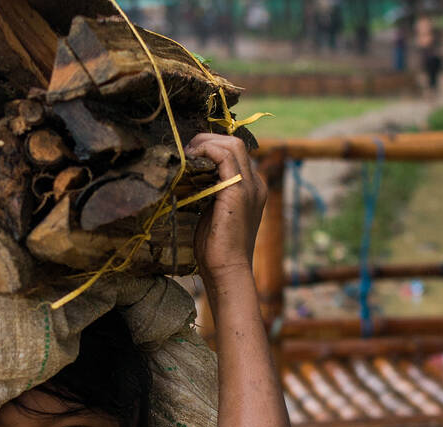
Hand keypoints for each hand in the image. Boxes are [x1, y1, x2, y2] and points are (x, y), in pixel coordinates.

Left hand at [186, 133, 266, 280]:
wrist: (227, 270)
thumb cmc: (216, 248)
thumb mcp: (213, 212)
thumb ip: (210, 192)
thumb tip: (190, 176)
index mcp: (253, 189)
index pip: (235, 153)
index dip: (212, 146)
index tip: (190, 154)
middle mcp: (256, 184)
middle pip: (235, 142)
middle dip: (207, 139)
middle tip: (186, 151)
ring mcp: (251, 186)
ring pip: (232, 144)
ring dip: (205, 143)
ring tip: (187, 153)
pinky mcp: (239, 191)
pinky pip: (224, 156)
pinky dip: (206, 151)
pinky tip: (191, 160)